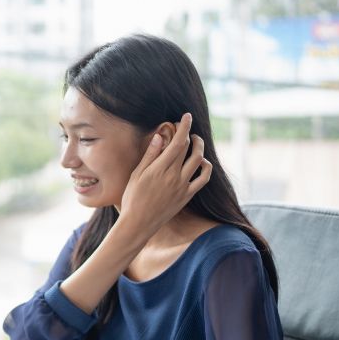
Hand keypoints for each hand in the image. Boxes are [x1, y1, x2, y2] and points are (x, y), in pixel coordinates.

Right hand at [118, 112, 213, 239]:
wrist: (138, 224)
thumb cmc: (132, 199)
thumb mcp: (136, 175)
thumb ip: (149, 156)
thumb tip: (158, 137)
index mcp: (159, 169)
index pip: (177, 142)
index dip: (184, 127)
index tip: (186, 116)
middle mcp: (174, 176)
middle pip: (188, 148)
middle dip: (189, 134)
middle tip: (185, 129)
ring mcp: (182, 186)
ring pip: (198, 160)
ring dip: (199, 147)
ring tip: (196, 141)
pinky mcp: (187, 195)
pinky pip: (203, 178)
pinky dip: (206, 167)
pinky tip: (202, 162)